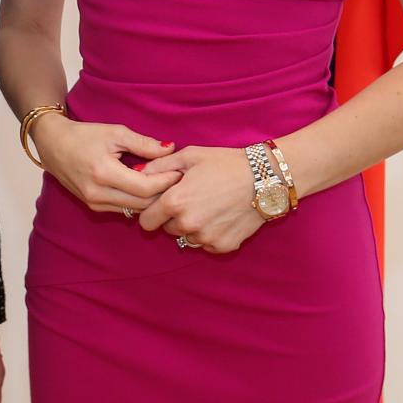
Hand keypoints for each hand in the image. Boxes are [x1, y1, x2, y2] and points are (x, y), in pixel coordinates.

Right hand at [31, 116, 180, 213]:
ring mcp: (95, 203)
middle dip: (163, 193)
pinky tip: (148, 189)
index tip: (179, 172)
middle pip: (143, 204)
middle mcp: (98, 194)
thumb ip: (144, 143)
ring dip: (152, 200)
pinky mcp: (94, 207)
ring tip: (166, 184)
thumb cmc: (84, 135)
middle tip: (178, 180)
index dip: (166, 182)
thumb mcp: (115, 132)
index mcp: (104, 173)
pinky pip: (124, 209)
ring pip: (135, 210)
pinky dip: (138, 202)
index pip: (146, 188)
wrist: (53, 144)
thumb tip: (170, 150)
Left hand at [137, 145, 264, 252]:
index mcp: (174, 202)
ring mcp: (206, 238)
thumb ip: (158, 167)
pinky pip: (206, 244)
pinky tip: (221, 216)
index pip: (145, 222)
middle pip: (167, 230)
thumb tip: (137, 174)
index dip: (151, 211)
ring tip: (208, 206)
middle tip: (191, 199)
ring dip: (191, 226)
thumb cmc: (225, 163)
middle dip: (173, 217)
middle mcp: (188, 224)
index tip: (162, 203)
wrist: (265, 179)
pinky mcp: (223, 246)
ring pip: (187, 238)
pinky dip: (210, 233)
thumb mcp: (189, 156)